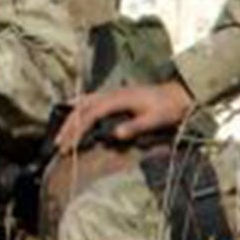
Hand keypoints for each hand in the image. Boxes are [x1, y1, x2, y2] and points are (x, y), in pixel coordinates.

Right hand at [54, 79, 194, 150]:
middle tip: (59, 145)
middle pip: (81, 109)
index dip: (77, 130)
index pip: (90, 115)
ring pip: (82, 103)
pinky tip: (72, 111)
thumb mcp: (155, 119)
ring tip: (61, 133)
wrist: (179, 93)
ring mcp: (110, 93)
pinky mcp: (113, 95)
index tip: (68, 145)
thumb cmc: (169, 108)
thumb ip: (135, 126)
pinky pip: (88, 99)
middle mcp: (109, 94)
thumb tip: (115, 135)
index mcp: (116, 100)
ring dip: (70, 119)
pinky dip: (76, 107)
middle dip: (68, 127)